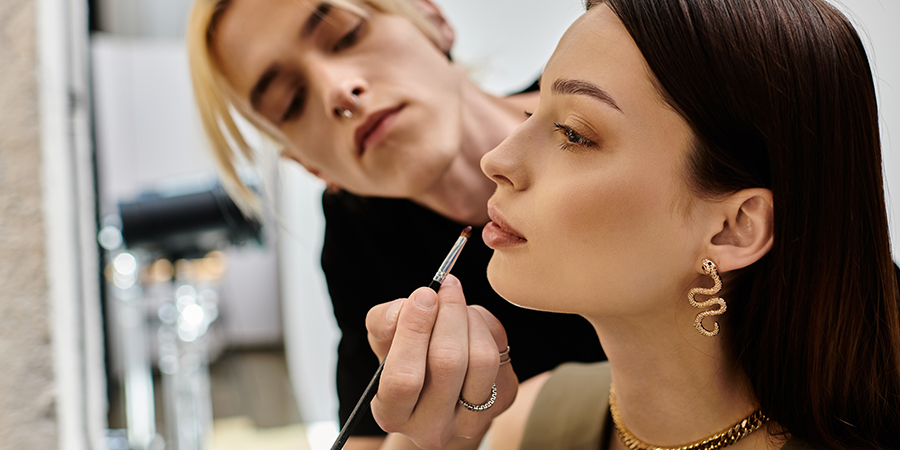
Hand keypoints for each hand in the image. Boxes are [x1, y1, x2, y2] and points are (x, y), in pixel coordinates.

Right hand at [366, 275, 516, 449]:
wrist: (441, 390)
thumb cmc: (408, 361)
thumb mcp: (384, 343)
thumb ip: (384, 322)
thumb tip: (409, 306)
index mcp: (393, 414)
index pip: (403, 379)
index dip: (414, 331)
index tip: (423, 294)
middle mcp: (432, 427)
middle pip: (448, 363)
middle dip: (448, 314)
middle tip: (446, 286)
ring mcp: (472, 419)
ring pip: (482, 358)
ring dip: (470, 318)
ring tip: (457, 305)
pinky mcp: (503, 400)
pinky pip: (501, 351)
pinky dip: (486, 325)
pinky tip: (470, 322)